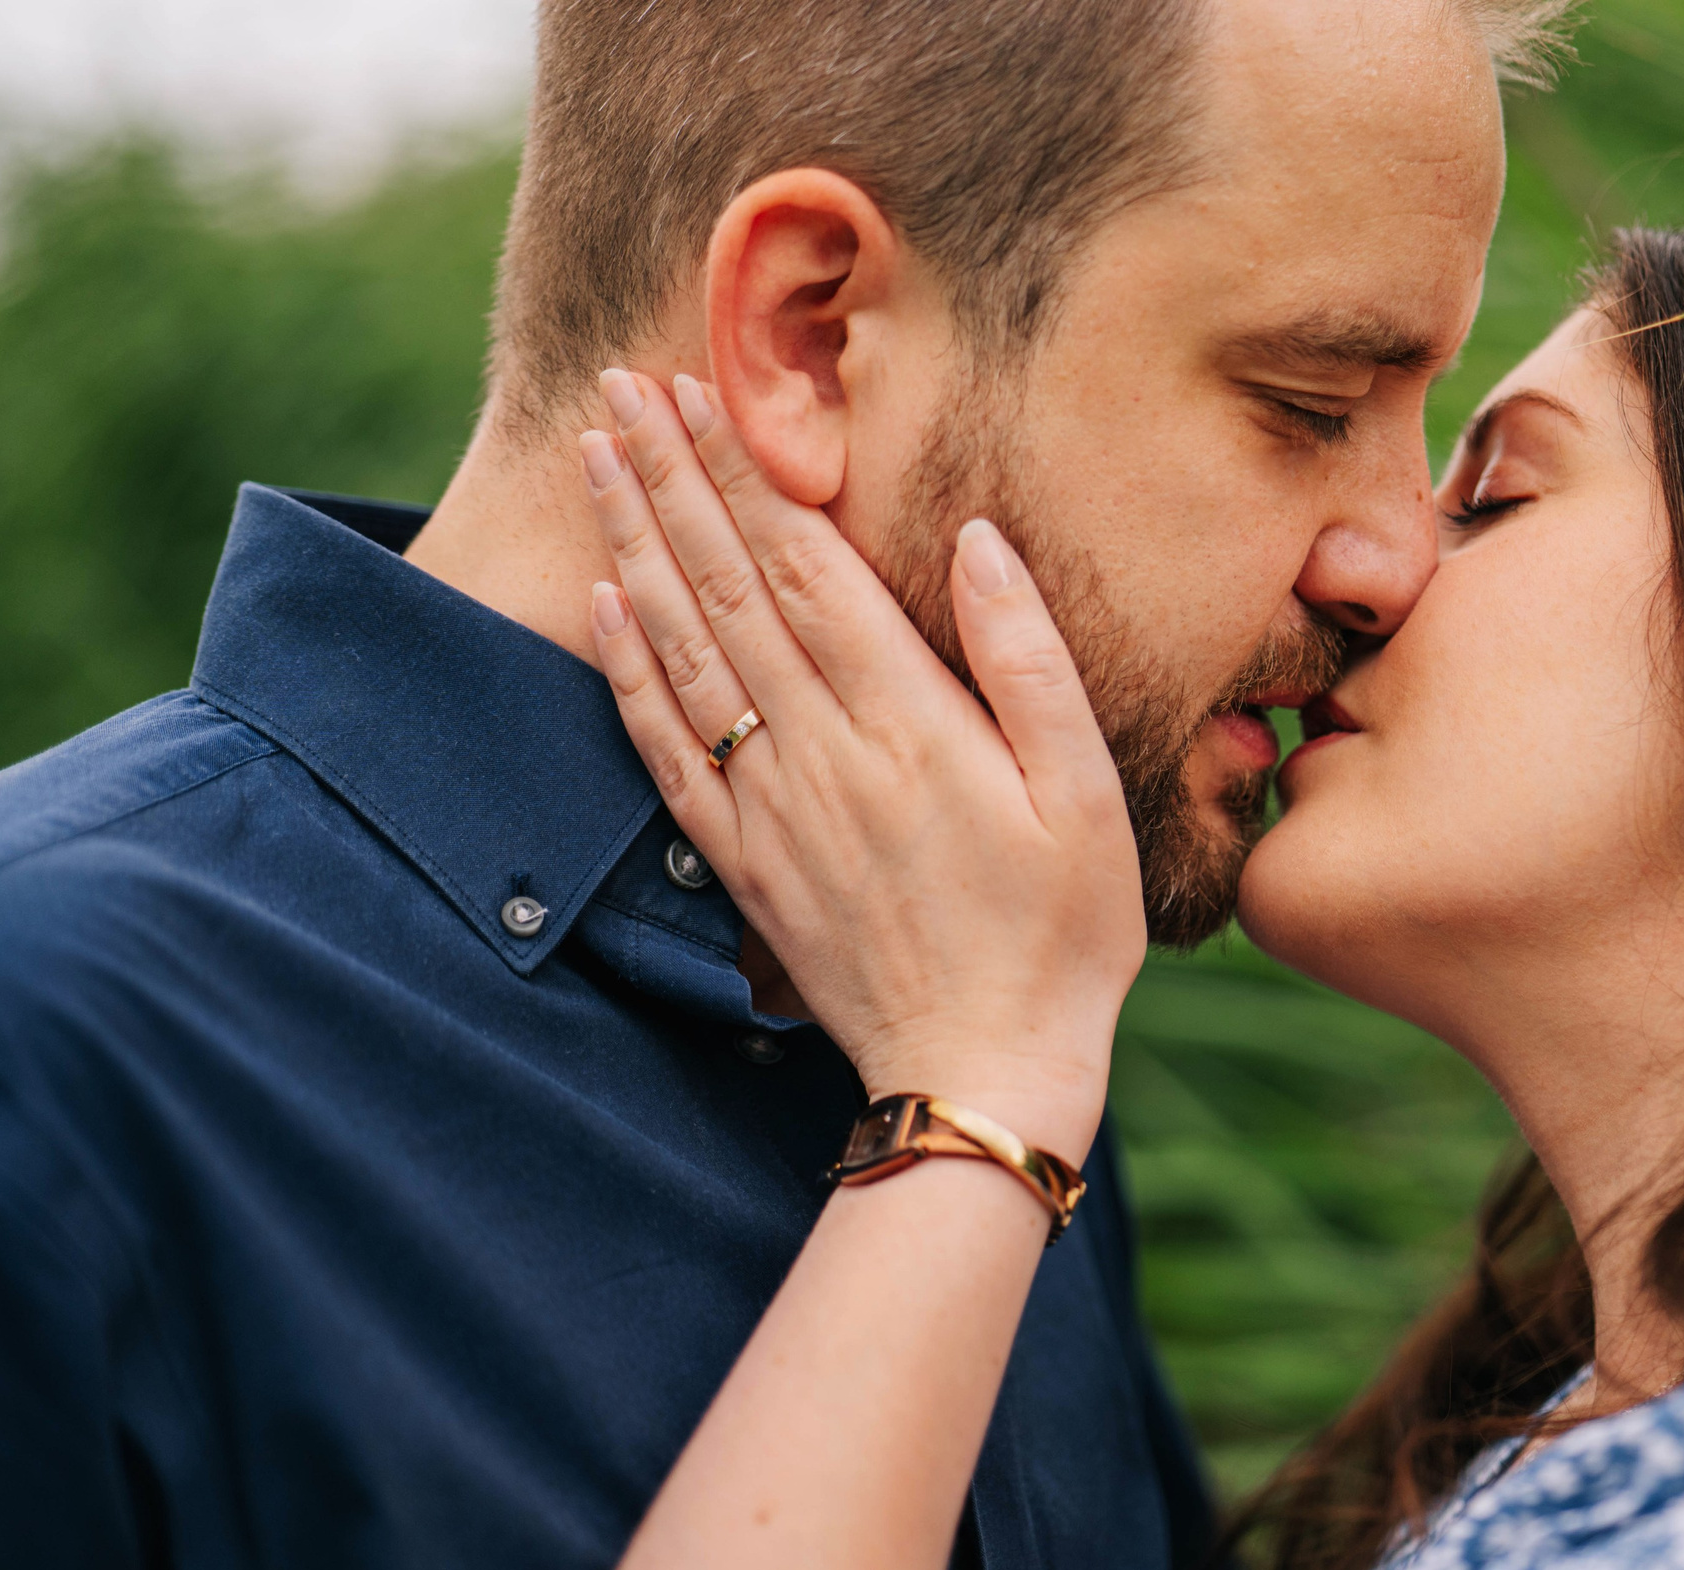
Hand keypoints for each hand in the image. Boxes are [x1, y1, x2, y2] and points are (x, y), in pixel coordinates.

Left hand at [579, 370, 1144, 1160]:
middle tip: (623, 383)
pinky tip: (603, 605)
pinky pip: (666, 749)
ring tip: (598, 458)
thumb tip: (977, 539)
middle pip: (728, 584)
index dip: (748, 469)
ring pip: (684, 648)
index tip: (702, 388)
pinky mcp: (744, 862)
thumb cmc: (1061, 933)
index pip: (806, 562)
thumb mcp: (1086, 793)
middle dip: (673, 475)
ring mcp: (771, 807)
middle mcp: (822, 750)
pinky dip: (627, 670)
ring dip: (634, 544)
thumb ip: (1028, 660)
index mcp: (909, 721)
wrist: (983, 1073)